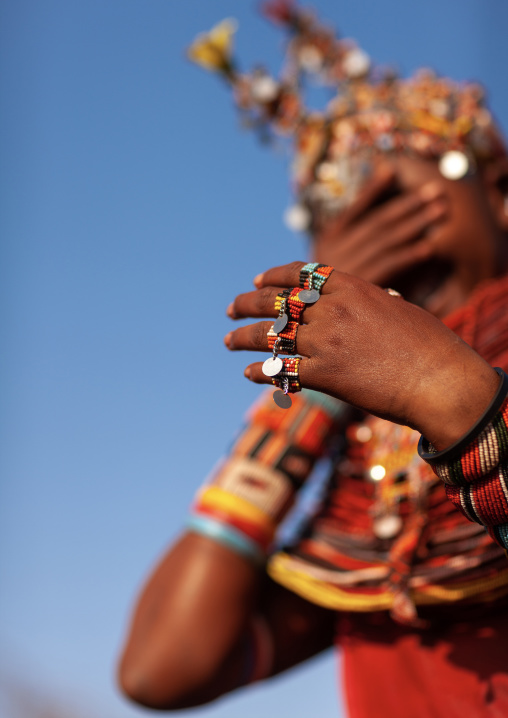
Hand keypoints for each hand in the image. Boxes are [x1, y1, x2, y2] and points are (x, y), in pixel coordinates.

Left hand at [225, 261, 498, 450]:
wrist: (440, 380)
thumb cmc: (430, 345)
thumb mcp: (400, 310)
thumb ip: (375, 303)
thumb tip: (377, 298)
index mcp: (351, 288)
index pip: (300, 274)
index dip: (274, 276)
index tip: (256, 280)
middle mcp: (332, 310)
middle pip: (277, 303)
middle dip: (248, 303)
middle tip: (231, 309)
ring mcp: (325, 342)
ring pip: (271, 336)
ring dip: (244, 338)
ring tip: (229, 340)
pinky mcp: (323, 375)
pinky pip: (281, 370)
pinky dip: (261, 371)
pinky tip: (249, 373)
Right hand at [312, 164, 447, 285]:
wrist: (315, 330)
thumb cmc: (331, 297)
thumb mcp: (332, 263)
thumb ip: (352, 239)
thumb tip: (378, 211)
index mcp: (327, 241)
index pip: (355, 208)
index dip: (374, 189)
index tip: (393, 169)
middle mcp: (334, 252)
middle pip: (378, 222)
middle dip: (409, 204)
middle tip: (437, 191)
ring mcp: (346, 269)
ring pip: (386, 240)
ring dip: (416, 223)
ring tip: (440, 210)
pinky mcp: (359, 289)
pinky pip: (389, 267)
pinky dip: (409, 255)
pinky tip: (428, 247)